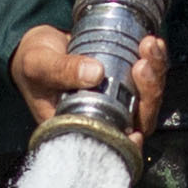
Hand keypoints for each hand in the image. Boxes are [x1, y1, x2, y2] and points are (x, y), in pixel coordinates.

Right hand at [11, 23, 167, 143]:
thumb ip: (62, 70)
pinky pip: (148, 78)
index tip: (135, 132)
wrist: (39, 45)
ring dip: (155, 73)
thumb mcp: (38, 65)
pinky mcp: (124, 82)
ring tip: (148, 46)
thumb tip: (96, 73)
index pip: (110, 144)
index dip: (128, 144)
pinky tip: (152, 43)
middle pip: (139, 120)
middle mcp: (102, 118)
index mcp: (78, 127)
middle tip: (142, 65)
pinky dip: (155, 61)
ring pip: (148, 98)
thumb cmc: (31, 64)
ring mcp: (117, 101)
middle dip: (149, 93)